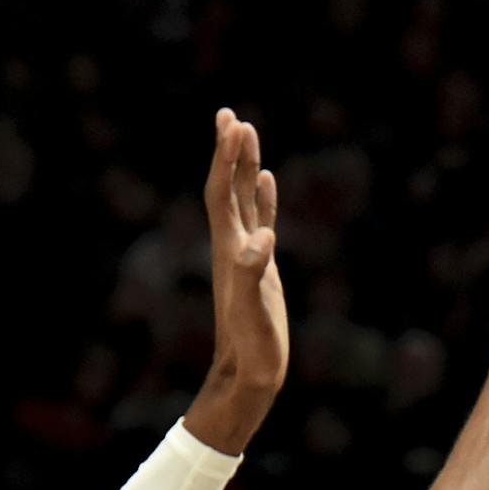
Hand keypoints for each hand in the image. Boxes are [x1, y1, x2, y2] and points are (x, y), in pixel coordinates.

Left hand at [184, 109, 288, 453]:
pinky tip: (266, 181)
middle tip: (230, 115)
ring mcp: (247, 255)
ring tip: (247, 132)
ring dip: (243, 167)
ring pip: (242, 200)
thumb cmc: (252, 346)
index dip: (225, 158)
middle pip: (226, 187)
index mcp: (229, 249)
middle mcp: (233, 246)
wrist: (249, 374)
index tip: (232, 123)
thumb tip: (262, 238)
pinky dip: (262, 198)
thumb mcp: (253, 310)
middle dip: (229, 152)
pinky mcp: (261, 267)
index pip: (222, 192)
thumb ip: (254, 273)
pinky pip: (260, 221)